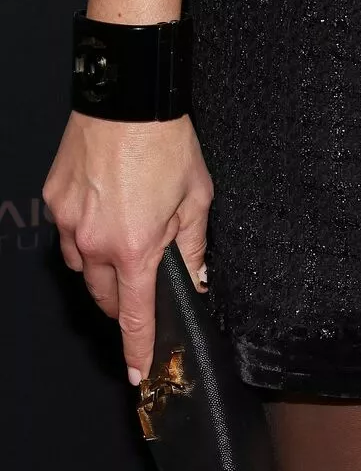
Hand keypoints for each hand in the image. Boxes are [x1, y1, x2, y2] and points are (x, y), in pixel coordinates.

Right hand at [44, 111, 212, 383]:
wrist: (129, 96)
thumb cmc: (167, 140)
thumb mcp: (197, 194)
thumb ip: (193, 245)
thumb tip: (195, 278)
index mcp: (134, 247)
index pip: (135, 316)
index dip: (138, 349)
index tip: (139, 373)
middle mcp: (94, 243)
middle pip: (106, 296)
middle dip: (126, 296)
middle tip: (146, 271)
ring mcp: (68, 223)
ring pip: (82, 267)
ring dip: (104, 263)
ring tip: (128, 228)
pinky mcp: (54, 202)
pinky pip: (69, 233)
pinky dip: (87, 231)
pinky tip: (107, 205)